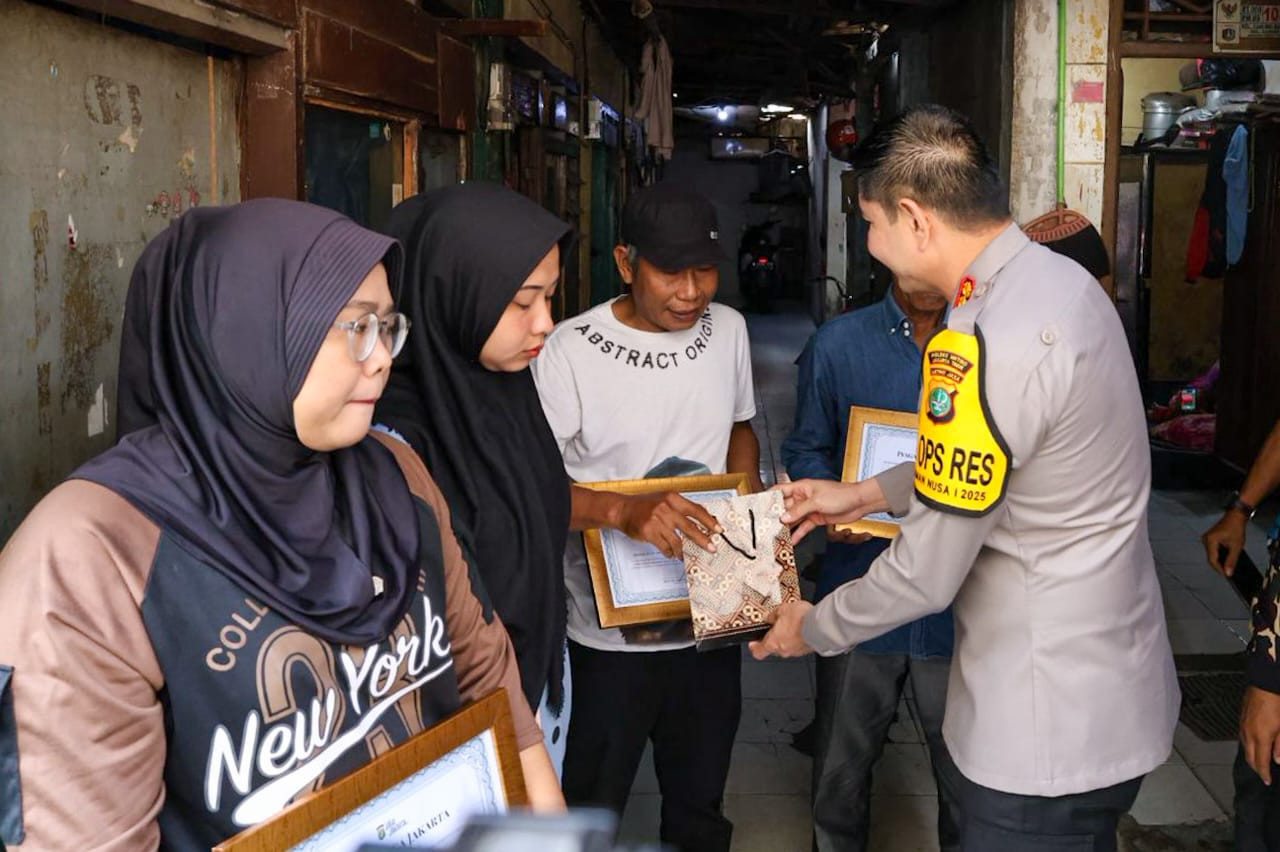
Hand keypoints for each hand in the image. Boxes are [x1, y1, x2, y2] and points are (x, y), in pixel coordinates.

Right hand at [617, 492, 721, 557]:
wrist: (622, 509)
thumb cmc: (645, 505)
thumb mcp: (665, 500)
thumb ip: (682, 508)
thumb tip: (704, 520)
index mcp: (672, 498)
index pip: (696, 510)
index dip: (709, 521)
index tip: (718, 530)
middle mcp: (666, 507)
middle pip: (690, 527)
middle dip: (703, 540)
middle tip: (711, 548)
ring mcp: (657, 520)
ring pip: (677, 541)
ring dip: (682, 551)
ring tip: (683, 555)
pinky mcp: (649, 532)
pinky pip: (665, 547)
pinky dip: (669, 552)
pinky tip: (669, 552)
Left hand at [748, 601, 814, 659]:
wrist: (822, 625)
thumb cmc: (802, 619)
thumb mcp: (782, 610)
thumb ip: (773, 615)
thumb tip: (769, 617)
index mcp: (773, 643)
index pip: (758, 652)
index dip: (754, 647)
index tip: (753, 643)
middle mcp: (784, 650)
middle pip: (773, 648)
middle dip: (773, 637)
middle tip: (775, 626)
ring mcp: (796, 651)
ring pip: (787, 646)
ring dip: (787, 637)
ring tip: (791, 623)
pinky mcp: (807, 649)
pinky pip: (798, 645)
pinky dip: (798, 638)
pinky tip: (801, 627)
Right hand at [772, 478, 887, 543]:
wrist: (858, 502)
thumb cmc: (840, 495)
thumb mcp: (817, 501)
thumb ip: (799, 510)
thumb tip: (783, 518)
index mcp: (801, 487)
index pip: (780, 490)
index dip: (769, 497)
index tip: (758, 506)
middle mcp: (803, 498)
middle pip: (785, 507)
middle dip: (775, 516)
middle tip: (765, 526)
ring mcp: (809, 509)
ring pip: (794, 518)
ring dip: (786, 527)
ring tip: (776, 536)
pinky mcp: (816, 518)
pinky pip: (804, 526)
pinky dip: (798, 533)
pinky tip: (792, 540)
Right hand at [1203, 511, 1248, 576]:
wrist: (1235, 516)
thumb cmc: (1236, 528)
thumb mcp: (1236, 546)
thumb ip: (1232, 560)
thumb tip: (1228, 572)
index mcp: (1210, 541)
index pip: (1212, 560)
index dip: (1219, 569)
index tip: (1227, 575)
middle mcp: (1205, 540)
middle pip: (1211, 558)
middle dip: (1220, 565)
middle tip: (1229, 572)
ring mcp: (1206, 539)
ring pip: (1212, 555)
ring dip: (1220, 560)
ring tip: (1229, 565)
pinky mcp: (1210, 538)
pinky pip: (1213, 550)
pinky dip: (1219, 555)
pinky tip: (1226, 558)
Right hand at [1240, 686, 1279, 784]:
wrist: (1265, 683)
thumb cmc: (1277, 702)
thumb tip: (1278, 760)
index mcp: (1260, 737)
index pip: (1260, 762)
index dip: (1264, 773)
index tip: (1267, 780)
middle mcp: (1248, 733)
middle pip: (1249, 757)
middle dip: (1256, 768)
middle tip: (1263, 774)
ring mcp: (1244, 725)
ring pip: (1244, 747)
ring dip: (1251, 757)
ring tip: (1259, 761)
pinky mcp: (1242, 718)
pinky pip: (1243, 737)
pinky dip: (1248, 745)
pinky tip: (1253, 744)